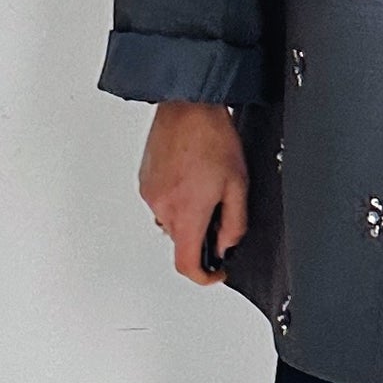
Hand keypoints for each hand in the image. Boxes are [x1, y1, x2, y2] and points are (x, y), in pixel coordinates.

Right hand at [138, 99, 249, 282]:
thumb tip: (226, 245)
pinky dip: (178, 199)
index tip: (216, 272)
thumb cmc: (212, 138)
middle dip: (201, 234)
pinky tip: (192, 175)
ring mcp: (150, 194)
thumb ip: (234, 224)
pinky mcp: (145, 181)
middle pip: (180, 241)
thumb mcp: (238, 185)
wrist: (188, 106)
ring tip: (206, 185)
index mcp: (186, 213)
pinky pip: (162, 202)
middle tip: (220, 210)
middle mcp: (162, 207)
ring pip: (171, 221)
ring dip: (189, 215)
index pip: (186, 265)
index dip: (203, 276)